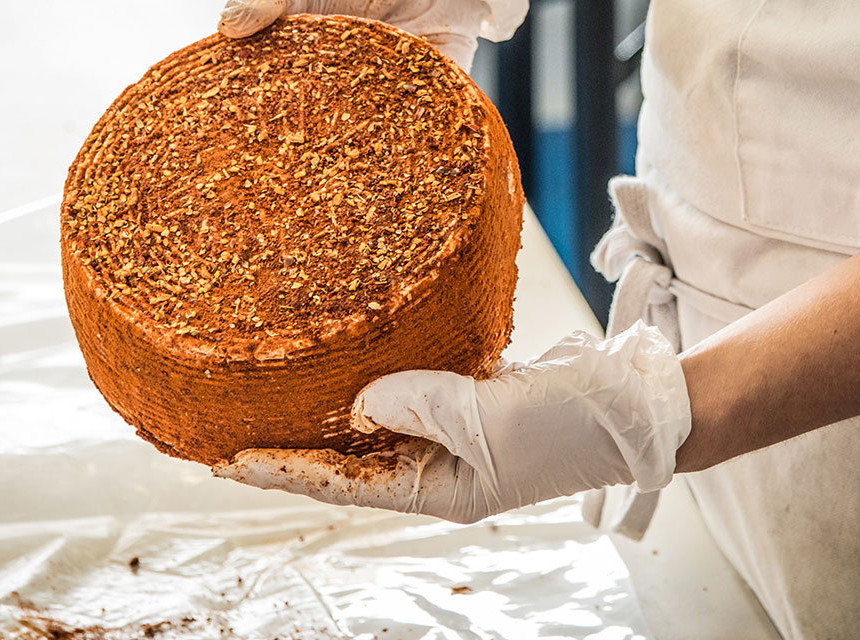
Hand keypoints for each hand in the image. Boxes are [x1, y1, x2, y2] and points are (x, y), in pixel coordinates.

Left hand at [212, 321, 690, 523]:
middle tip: (230, 428)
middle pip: (349, 461)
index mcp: (439, 491)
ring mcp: (453, 439)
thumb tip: (359, 399)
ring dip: (329, 413)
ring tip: (275, 395)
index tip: (227, 459)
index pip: (343, 484)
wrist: (631, 407)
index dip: (284, 470)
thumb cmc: (568, 425)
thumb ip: (417, 404)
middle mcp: (438, 470)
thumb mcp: (486, 419)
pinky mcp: (469, 405)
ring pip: (375, 428)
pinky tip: (347, 368)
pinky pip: (409, 396)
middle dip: (294, 446)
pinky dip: (376, 383)